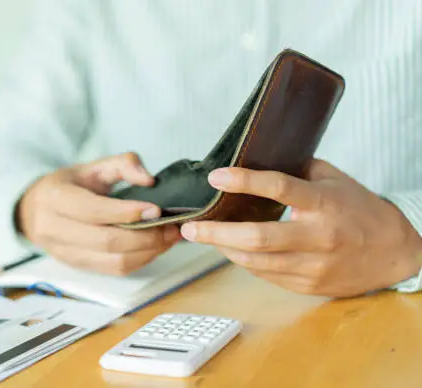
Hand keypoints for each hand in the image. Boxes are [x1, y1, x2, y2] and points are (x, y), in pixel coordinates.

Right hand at [17, 152, 179, 274]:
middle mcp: (54, 229)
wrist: (34, 209)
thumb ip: (123, 164)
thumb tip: (149, 180)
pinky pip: (113, 270)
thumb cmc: (68, 185)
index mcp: (55, 198)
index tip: (157, 209)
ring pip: (113, 262)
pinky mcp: (77, 266)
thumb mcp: (93, 166)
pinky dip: (139, 261)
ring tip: (168, 238)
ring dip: (147, 253)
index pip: (94, 211)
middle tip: (171, 227)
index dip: (127, 212)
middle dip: (145, 237)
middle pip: (106, 241)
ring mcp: (64, 252)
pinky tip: (154, 248)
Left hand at [180, 159, 421, 296]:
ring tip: (204, 237)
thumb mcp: (335, 180)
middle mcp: (317, 237)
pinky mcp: (308, 285)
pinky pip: (265, 274)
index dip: (244, 181)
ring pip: (255, 261)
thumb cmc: (361, 211)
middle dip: (216, 233)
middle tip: (190, 228)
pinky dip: (244, 262)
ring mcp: (312, 265)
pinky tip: (232, 250)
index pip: (279, 188)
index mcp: (323, 203)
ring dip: (224, 249)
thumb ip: (300, 168)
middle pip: (257, 237)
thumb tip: (260, 156)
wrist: (395, 254)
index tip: (216, 177)